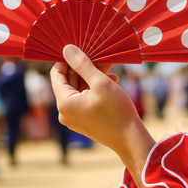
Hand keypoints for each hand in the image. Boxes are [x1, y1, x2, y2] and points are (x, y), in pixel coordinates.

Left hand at [50, 45, 155, 182]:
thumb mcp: (100, 83)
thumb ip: (82, 65)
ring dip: (92, 77)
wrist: (130, 139)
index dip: (67, 60)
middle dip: (84, 68)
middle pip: (69, 81)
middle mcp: (64, 112)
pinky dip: (94, 89)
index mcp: (64, 103)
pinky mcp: (83, 120)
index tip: (82, 50)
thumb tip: (67, 49)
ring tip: (109, 70)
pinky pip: (84, 99)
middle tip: (100, 58)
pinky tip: (111, 82)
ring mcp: (74, 118)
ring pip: (79, 89)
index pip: (56, 74)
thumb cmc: (116, 111)